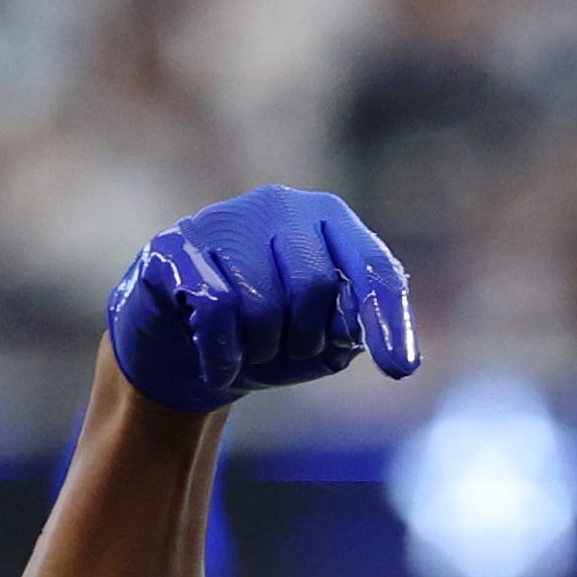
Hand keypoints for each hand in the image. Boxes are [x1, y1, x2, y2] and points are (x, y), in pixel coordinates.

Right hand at [104, 187, 419, 411]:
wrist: (179, 351)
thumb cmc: (263, 340)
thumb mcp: (321, 345)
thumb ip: (349, 331)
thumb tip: (355, 328)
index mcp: (330, 221)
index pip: (372, 267)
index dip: (388, 319)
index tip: (399, 369)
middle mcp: (281, 207)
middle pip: (315, 284)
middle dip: (303, 339)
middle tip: (281, 353)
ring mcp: (225, 219)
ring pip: (262, 302)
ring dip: (258, 351)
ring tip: (245, 351)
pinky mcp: (176, 246)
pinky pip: (216, 308)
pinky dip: (222, 355)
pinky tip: (217, 368)